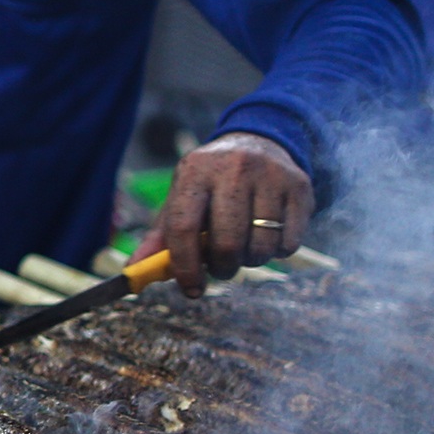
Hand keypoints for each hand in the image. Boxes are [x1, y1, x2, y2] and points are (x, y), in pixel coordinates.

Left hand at [137, 133, 314, 295]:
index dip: (186, 266)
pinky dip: (277, 252)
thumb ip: (160, 239)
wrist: (259, 143)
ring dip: (251, 261)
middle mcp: (233, 168)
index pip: (183, 227)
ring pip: (261, 247)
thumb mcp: (182, 199)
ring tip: (245, 247)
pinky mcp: (299, 187)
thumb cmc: (212, 184)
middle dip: (222, 268)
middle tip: (221, 267)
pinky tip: (268, 234)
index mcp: (195, 171)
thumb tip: (134, 276)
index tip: (191, 290)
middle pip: (227, 243)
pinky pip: (289, 244)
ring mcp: (270, 176)